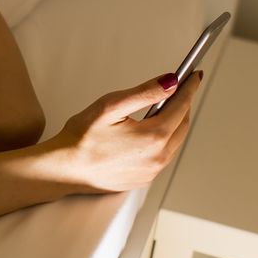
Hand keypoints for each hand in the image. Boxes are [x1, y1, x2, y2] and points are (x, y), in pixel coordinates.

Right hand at [51, 70, 201, 193]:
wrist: (64, 169)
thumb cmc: (81, 139)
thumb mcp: (111, 106)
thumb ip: (144, 93)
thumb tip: (169, 83)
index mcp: (152, 138)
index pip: (181, 107)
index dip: (189, 88)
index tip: (193, 77)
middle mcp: (157, 158)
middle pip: (182, 125)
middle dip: (182, 105)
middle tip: (180, 89)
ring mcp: (151, 172)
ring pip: (174, 142)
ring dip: (173, 124)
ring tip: (162, 108)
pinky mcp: (143, 179)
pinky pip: (162, 156)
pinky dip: (162, 141)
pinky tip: (148, 132)